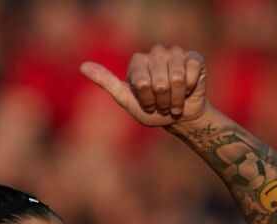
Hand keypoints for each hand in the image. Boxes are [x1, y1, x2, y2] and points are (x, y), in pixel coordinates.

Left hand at [80, 45, 208, 127]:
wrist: (181, 117)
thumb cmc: (152, 111)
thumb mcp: (126, 100)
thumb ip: (106, 82)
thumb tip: (83, 66)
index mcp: (137, 61)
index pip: (141, 83)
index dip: (147, 100)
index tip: (148, 104)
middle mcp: (155, 53)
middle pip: (160, 83)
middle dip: (163, 102)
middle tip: (164, 105)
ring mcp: (175, 53)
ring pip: (176, 78)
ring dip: (177, 98)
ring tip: (175, 100)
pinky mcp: (193, 58)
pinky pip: (191, 72)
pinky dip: (190, 88)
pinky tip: (188, 89)